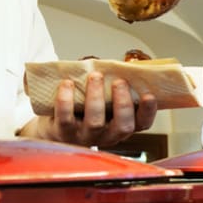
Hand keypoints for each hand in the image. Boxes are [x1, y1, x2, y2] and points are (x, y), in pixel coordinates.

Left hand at [23, 72, 157, 146]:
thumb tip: (122, 65)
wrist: (54, 128)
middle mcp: (106, 136)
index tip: (149, 95)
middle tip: (119, 81)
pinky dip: (66, 99)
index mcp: (121, 127)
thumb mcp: (104, 102)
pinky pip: (65, 117)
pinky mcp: (63, 133)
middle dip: (123, 103)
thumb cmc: (83, 110)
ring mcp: (84, 137)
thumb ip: (114, 89)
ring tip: (96, 76)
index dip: (148, 112)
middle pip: (122, 126)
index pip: (142, 124)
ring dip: (96, 96)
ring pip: (95, 122)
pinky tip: (68, 83)